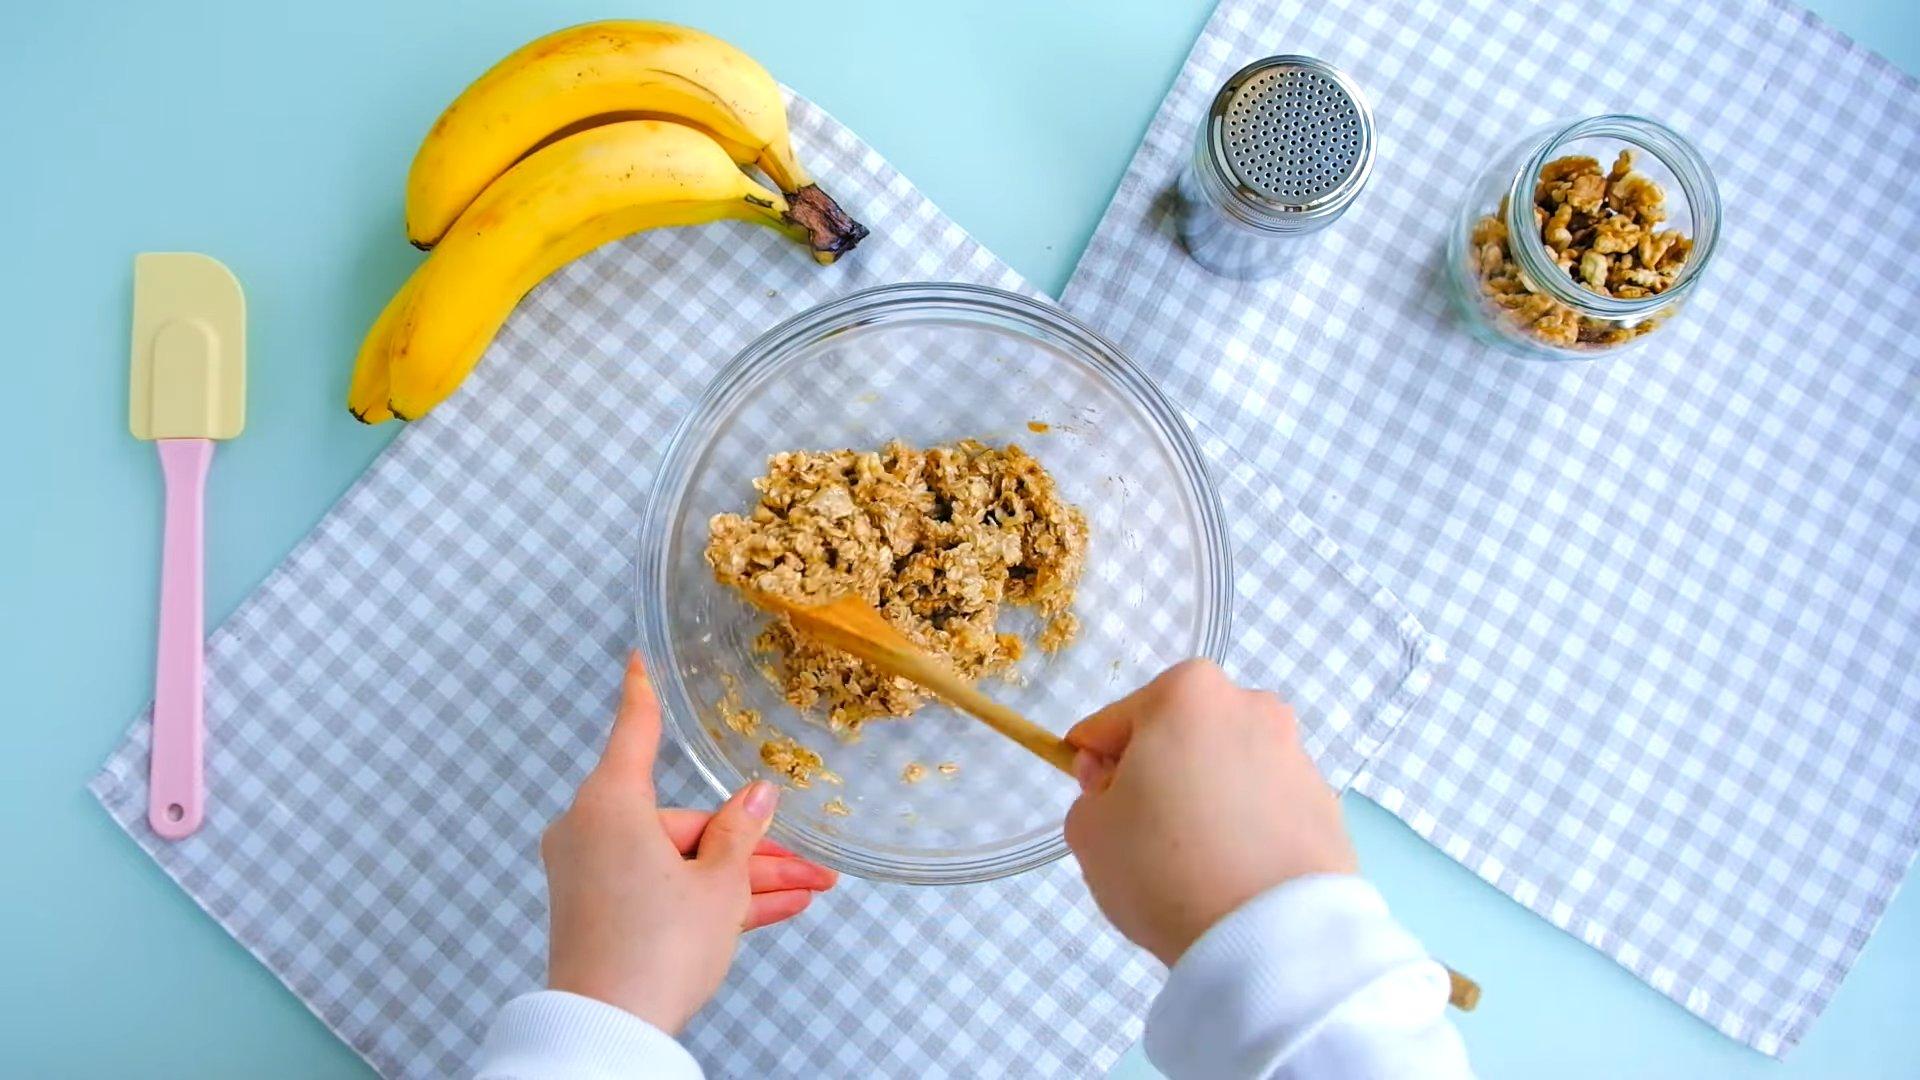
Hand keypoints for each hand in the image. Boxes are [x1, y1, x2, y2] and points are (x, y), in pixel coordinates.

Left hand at [541, 652, 837, 1032]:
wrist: (610, 1033)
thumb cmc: (655, 950)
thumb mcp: (720, 886)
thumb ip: (742, 834)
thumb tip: (758, 797)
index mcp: (610, 804)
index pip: (635, 730)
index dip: (643, 692)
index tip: (636, 658)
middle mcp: (591, 830)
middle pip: (683, 821)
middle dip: (748, 845)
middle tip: (809, 866)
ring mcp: (593, 874)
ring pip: (682, 862)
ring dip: (742, 879)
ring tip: (807, 891)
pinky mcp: (600, 912)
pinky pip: (665, 891)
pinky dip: (710, 900)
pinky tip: (773, 909)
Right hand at [1063, 658, 1355, 965]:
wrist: (1270, 935)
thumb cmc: (1164, 867)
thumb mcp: (1089, 831)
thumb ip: (1091, 795)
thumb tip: (1125, 792)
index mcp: (1188, 692)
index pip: (1112, 725)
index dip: (1094, 768)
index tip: (1100, 808)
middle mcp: (1251, 707)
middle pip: (1177, 740)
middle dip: (1157, 777)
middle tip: (1145, 838)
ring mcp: (1296, 756)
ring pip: (1224, 773)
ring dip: (1204, 802)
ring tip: (1194, 865)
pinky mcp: (1326, 806)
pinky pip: (1263, 810)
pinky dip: (1244, 831)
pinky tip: (1232, 876)